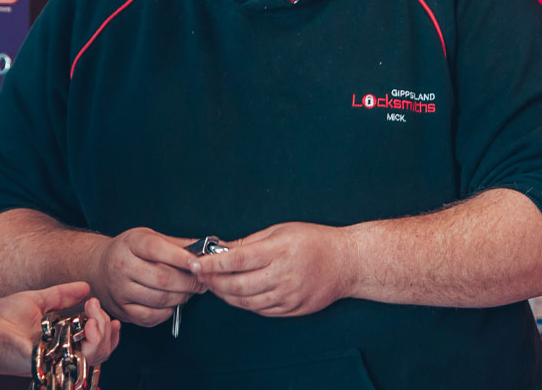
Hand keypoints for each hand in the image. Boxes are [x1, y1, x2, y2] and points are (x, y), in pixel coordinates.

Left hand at [0, 281, 120, 376]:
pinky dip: (87, 343)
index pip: (97, 346)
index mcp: (62, 344)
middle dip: (106, 329)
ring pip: (94, 358)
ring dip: (100, 334)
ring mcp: (54, 362)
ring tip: (90, 314)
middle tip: (93, 307)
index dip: (108, 332)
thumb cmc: (1, 318)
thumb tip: (85, 287)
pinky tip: (85, 325)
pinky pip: (73, 360)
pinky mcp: (43, 364)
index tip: (99, 309)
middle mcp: (61, 356)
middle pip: (102, 353)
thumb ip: (62, 296)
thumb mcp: (36, 300)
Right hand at [85, 227, 202, 326]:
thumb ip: (178, 244)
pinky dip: (167, 312)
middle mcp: (122, 266)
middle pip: (162, 278)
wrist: (97, 268)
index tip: (200, 263)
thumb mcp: (149, 237)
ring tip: (189, 291)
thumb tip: (208, 248)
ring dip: (181, 297)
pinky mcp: (122, 310)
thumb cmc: (129, 251)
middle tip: (202, 282)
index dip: (182, 258)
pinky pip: (151, 317)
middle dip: (189, 282)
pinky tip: (172, 303)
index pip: (158, 250)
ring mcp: (120, 290)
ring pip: (159, 299)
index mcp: (131, 243)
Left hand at [191, 222, 354, 317]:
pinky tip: (238, 295)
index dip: (211, 263)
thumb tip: (221, 249)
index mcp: (278, 251)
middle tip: (200, 276)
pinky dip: (245, 304)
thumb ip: (250, 242)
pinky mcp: (293, 308)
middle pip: (237, 285)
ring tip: (215, 286)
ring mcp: (288, 295)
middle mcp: (282, 275)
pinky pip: (262, 311)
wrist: (347, 262)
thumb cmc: (315, 241)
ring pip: (246, 302)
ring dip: (226, 295)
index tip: (195, 263)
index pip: (236, 259)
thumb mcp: (281, 231)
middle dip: (213, 282)